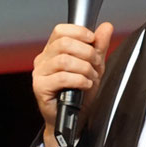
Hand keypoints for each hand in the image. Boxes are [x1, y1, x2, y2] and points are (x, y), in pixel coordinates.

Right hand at [32, 22, 112, 146]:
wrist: (74, 119)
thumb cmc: (80, 93)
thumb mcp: (94, 66)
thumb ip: (98, 46)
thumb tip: (106, 27)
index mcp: (52, 50)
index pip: (60, 31)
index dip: (79, 32)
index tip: (92, 41)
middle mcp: (43, 59)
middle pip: (64, 43)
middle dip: (87, 53)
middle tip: (96, 64)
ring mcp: (39, 73)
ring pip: (64, 60)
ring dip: (85, 68)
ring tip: (91, 77)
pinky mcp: (40, 87)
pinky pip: (62, 77)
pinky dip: (79, 80)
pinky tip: (85, 85)